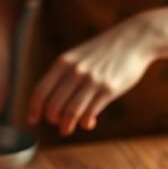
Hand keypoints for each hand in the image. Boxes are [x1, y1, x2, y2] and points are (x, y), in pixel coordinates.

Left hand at [28, 16, 161, 135]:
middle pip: (53, 106)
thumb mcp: (78, 56)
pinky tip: (88, 122)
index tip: (32, 120)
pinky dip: (85, 123)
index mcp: (63, 62)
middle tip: (57, 123)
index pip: (40, 91)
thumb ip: (64, 74)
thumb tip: (50, 101)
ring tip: (67, 129)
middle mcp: (75, 71)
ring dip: (66, 127)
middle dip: (52, 120)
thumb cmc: (104, 51)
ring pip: (70, 113)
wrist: (134, 39)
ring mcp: (92, 81)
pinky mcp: (108, 89)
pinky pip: (89, 114)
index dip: (34, 109)